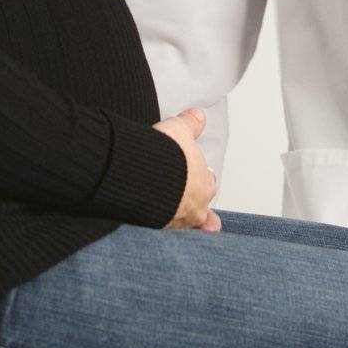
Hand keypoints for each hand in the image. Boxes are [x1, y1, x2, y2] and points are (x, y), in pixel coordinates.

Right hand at [152, 107, 221, 231]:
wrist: (140, 172)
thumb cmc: (164, 155)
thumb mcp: (180, 129)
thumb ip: (190, 123)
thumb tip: (198, 116)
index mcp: (204, 185)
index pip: (208, 185)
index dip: (200, 179)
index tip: (192, 176)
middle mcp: (193, 208)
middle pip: (198, 212)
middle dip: (192, 206)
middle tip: (183, 201)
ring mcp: (174, 222)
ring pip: (179, 224)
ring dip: (174, 218)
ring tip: (167, 214)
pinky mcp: (153, 229)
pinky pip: (158, 231)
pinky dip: (155, 225)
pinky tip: (148, 222)